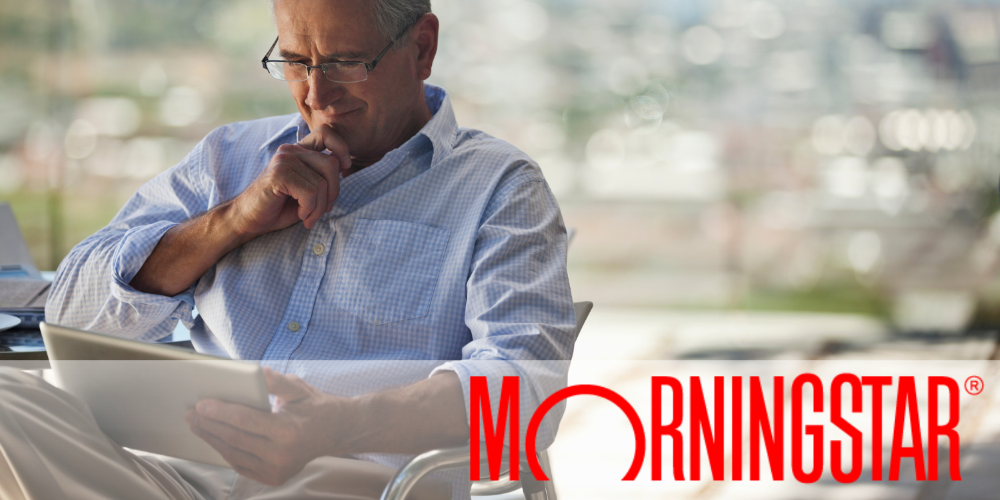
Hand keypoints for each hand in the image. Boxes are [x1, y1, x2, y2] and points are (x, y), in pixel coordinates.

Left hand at [186, 368, 346, 485]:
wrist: (337, 432)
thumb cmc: (316, 406)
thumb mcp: (298, 388)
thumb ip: (276, 381)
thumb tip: (257, 371)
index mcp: (288, 431)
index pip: (244, 420)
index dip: (219, 412)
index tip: (201, 404)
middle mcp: (281, 455)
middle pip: (234, 439)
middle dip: (209, 425)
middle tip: (191, 413)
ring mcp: (277, 470)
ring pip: (234, 454)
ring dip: (212, 439)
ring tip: (197, 425)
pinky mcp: (274, 477)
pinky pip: (241, 465)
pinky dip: (226, 451)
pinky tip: (215, 439)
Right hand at [232, 124, 350, 235]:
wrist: (248, 219)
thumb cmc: (279, 207)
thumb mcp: (306, 190)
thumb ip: (322, 176)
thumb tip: (345, 168)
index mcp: (298, 151)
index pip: (326, 133)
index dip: (341, 148)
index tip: (345, 168)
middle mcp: (291, 151)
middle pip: (332, 164)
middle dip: (333, 193)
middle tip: (320, 210)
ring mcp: (284, 160)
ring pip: (322, 183)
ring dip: (319, 207)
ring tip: (308, 216)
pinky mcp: (279, 174)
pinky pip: (310, 193)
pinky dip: (310, 209)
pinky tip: (300, 214)